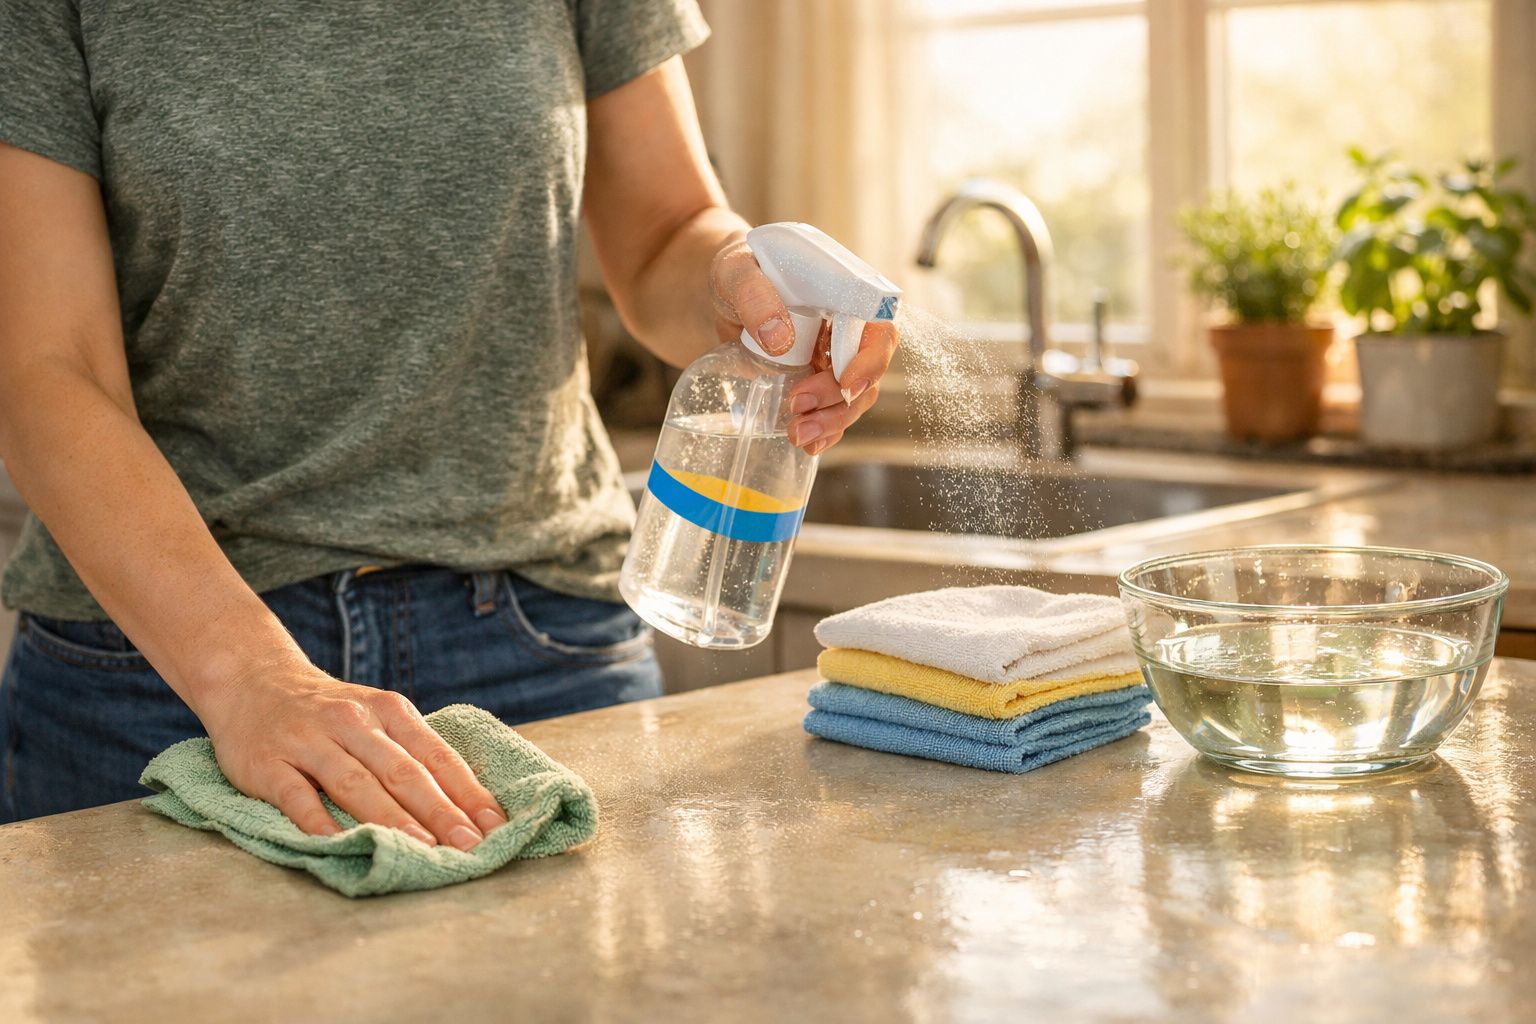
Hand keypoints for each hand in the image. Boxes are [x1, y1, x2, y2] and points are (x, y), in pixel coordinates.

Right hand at [193, 656, 507, 847]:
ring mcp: (309, 741)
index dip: (468, 792)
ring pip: (356, 784)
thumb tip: (467, 804)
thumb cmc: (332, 713)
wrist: (254, 681)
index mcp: (389, 710)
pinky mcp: (268, 763)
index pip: (437, 755)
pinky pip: (296, 796)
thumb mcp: (377, 717)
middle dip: (441, 811)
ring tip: (422, 848)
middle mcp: (353, 722)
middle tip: (470, 846)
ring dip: (392, 818)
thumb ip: (412, 753)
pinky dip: (318, 821)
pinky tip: (339, 844)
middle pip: (403, 772)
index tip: (495, 826)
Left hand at [710, 238, 899, 454]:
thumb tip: (779, 338)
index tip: (846, 383)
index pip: (877, 328)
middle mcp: (847, 329)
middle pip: (866, 372)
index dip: (870, 360)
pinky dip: (824, 431)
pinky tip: (808, 444)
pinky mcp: (816, 380)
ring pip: (852, 398)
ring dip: (832, 421)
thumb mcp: (736, 272)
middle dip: (840, 399)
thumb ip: (755, 296)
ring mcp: (833, 358)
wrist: (721, 295)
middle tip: (799, 406)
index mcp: (843, 294)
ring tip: (798, 435)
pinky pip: (832, 410)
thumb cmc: (736, 272)